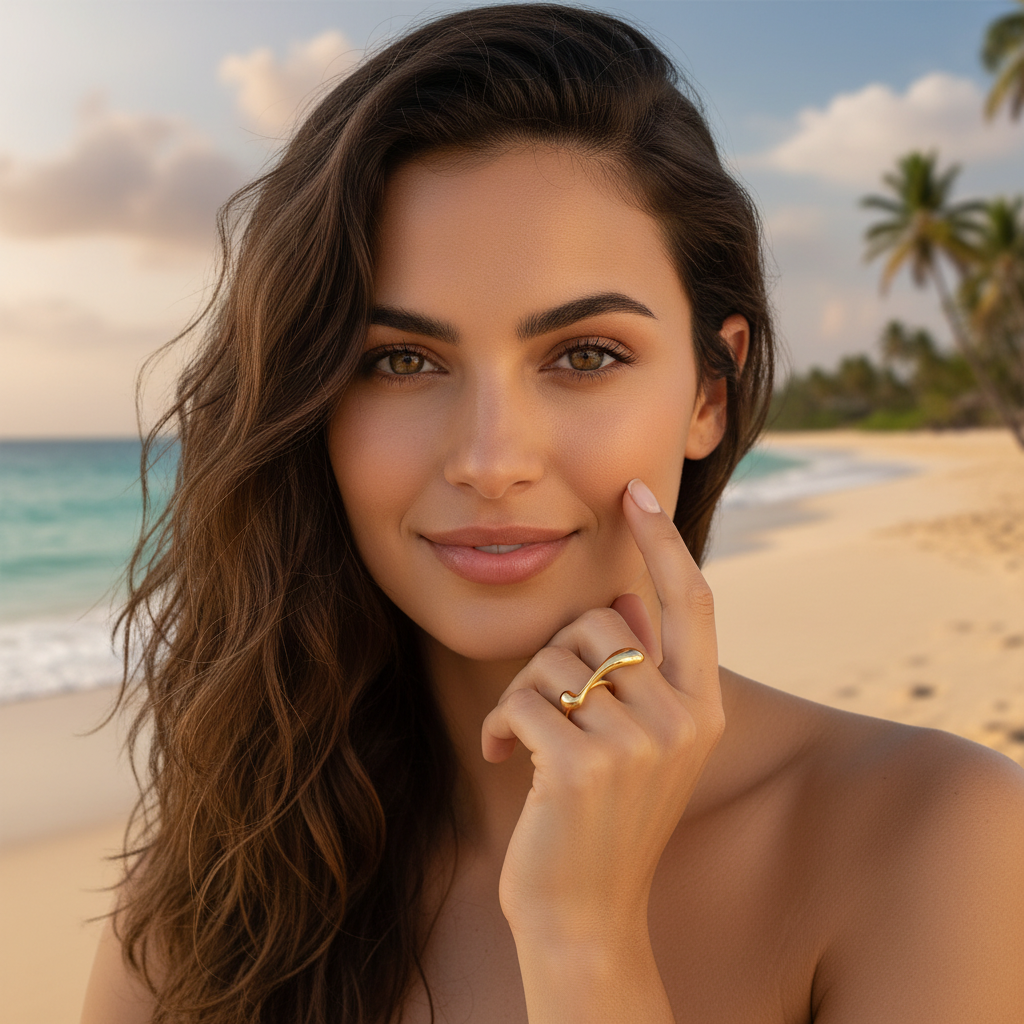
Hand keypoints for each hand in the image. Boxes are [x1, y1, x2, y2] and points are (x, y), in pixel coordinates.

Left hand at [481, 478, 724, 944]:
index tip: (637, 491)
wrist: (585, 913)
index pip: (692, 603)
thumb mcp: (640, 743)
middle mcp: (682, 720)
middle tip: (542, 706)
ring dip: (522, 693)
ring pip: (554, 659)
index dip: (665, 543)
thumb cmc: (602, 818)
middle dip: (554, 656)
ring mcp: (638, 745)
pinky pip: (524, 699)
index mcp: (701, 707)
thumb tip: (620, 594)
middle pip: (598, 624)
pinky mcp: (584, 766)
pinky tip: (505, 757)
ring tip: (524, 738)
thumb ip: (639, 670)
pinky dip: (501, 724)